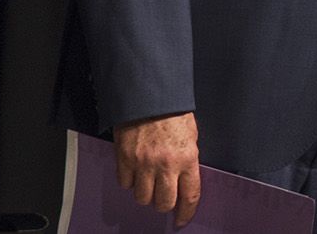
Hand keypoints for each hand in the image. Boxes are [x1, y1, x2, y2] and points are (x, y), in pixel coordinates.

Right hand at [114, 111, 200, 226]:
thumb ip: (188, 160)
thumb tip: (185, 180)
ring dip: (146, 194)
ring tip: (149, 182)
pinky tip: (135, 172)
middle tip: (164, 197)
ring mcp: (144, 164)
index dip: (186, 212)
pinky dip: (129, 182)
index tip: (182, 220)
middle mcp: (166, 165)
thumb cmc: (173, 113)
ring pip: (142, 197)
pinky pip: (125, 184)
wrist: (149, 96)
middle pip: (163, 203)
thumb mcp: (191, 136)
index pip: (189, 195)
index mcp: (187, 158)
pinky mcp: (125, 159)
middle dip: (164, 204)